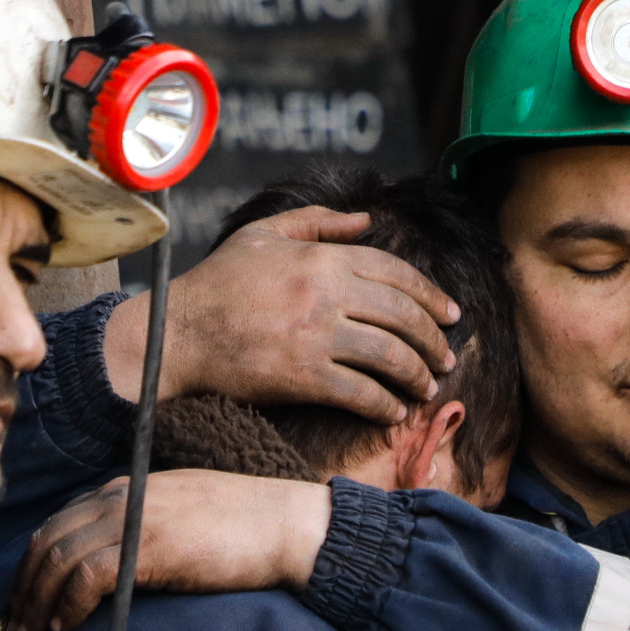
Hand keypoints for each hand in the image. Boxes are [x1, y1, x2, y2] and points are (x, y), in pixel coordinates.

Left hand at [7, 469, 332, 630]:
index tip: (29, 597)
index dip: (36, 561)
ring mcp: (136, 518)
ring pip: (60, 557)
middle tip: (20, 624)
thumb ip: (144, 528)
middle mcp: (123, 497)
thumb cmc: (245, 528)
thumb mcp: (182, 516)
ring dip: (39, 600)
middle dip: (26, 584)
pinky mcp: (151, 546)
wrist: (289, 524)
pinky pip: (88, 576)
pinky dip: (69, 604)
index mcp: (129, 488)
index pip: (61, 520)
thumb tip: (116, 565)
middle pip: (50, 538)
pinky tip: (68, 625)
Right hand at [104, 206, 459, 424]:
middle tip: (447, 356)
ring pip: (389, 356)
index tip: (451, 314)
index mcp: (322, 258)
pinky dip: (384, 405)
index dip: (432, 296)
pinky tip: (393, 412)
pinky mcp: (303, 377)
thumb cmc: (218, 283)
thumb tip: (367, 218)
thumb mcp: (265, 235)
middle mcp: (326, 293)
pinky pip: (361, 393)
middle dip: (434, 340)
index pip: (397, 273)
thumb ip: (318, 221)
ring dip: (416, 375)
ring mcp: (316, 336)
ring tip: (425, 386)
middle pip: (402, 316)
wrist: (178, 333)